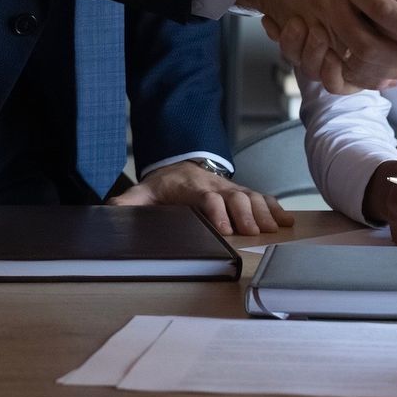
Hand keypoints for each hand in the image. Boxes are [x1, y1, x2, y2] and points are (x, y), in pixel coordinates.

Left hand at [109, 161, 295, 235]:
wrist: (182, 164)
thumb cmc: (165, 185)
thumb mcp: (145, 191)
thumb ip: (130, 202)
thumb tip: (110, 210)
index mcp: (193, 189)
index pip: (207, 198)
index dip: (216, 212)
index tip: (223, 228)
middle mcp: (217, 187)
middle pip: (236, 197)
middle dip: (246, 214)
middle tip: (255, 233)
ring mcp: (232, 189)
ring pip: (252, 196)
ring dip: (264, 212)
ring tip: (275, 229)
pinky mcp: (243, 193)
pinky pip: (262, 197)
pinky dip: (275, 208)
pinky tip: (287, 221)